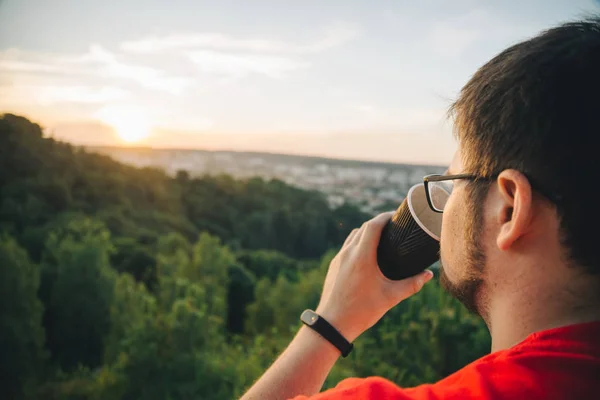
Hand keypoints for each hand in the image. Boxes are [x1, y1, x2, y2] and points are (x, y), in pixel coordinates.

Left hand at [315, 212, 433, 341]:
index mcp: (362, 256)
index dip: (385, 217)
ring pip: (353, 236)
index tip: (397, 216)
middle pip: (363, 228)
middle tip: (394, 226)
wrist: (332, 324)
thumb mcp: (390, 297)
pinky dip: (357, 243)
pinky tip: (366, 254)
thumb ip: (411, 285)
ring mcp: (339, 259)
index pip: (373, 225)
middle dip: (378, 223)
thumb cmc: (362, 311)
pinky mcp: (334, 266)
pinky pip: (347, 247)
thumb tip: (428, 275)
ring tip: (381, 238)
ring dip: (366, 232)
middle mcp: (348, 253)